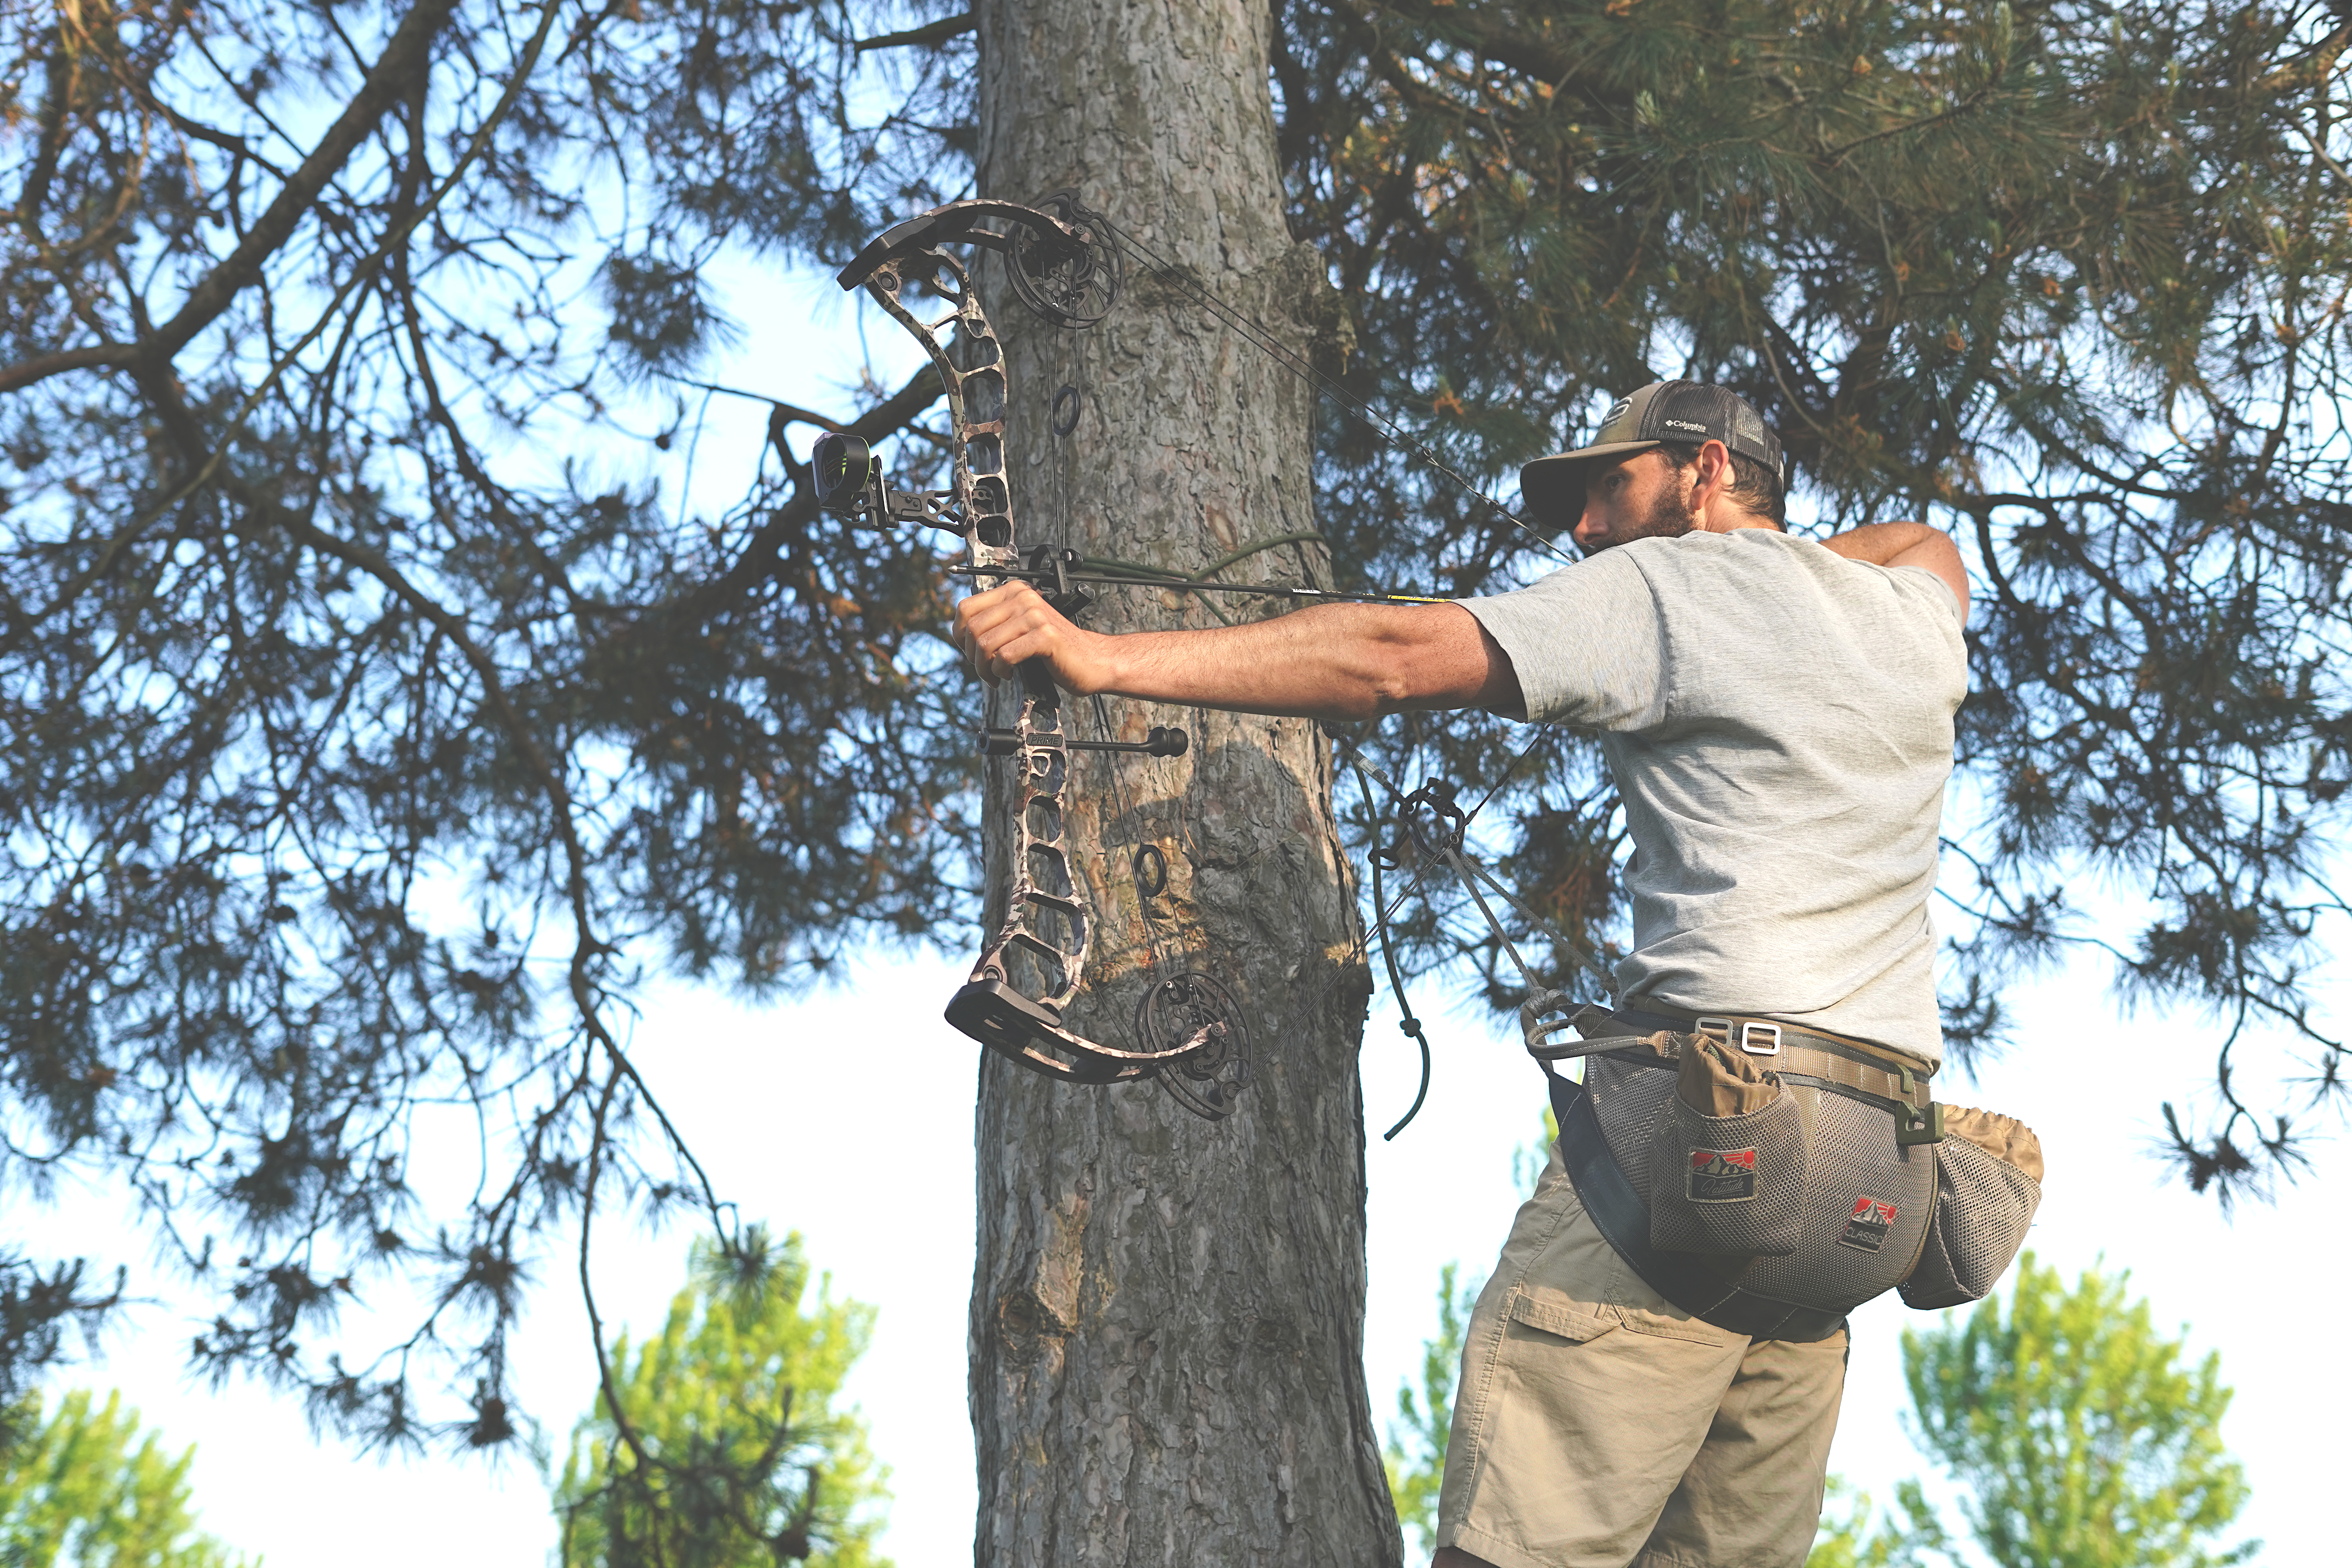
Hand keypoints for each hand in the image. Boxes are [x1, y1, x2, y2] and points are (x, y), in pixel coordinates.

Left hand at [951, 581, 1114, 691]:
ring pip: (986, 643)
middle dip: (972, 656)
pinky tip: (1009, 675)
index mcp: (1014, 592)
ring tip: (996, 676)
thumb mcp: (1021, 628)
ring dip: (985, 668)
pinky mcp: (1044, 636)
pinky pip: (1005, 656)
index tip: (969, 652)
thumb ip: (997, 624)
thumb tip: (962, 635)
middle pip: (973, 628)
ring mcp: (1035, 615)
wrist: (1092, 661)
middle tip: (984, 670)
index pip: (966, 608)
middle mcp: (1023, 598)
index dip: (959, 635)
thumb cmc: (1055, 650)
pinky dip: (1001, 671)